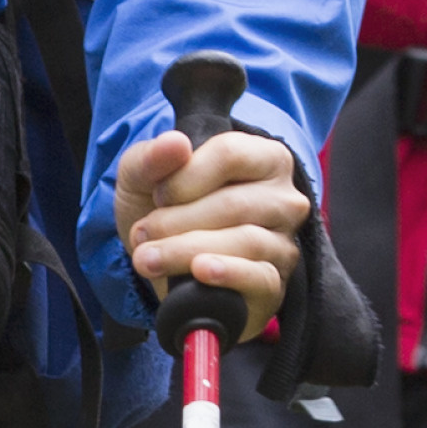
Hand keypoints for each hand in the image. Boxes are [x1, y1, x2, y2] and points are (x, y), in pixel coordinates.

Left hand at [115, 123, 310, 317]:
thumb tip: (176, 143)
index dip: (185, 177)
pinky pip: (259, 279)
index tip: (158, 195)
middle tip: (142, 234)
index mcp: (265, 158)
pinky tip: (199, 272)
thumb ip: (152, 157)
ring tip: (147, 259)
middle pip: (234, 204)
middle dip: (177, 220)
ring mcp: (283, 243)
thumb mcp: (144, 175)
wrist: (157, 264)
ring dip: (186, 251)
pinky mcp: (275, 284)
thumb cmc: (163, 208)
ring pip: (245, 242)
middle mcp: (284, 199)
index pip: (230, 155)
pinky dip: (227, 275)